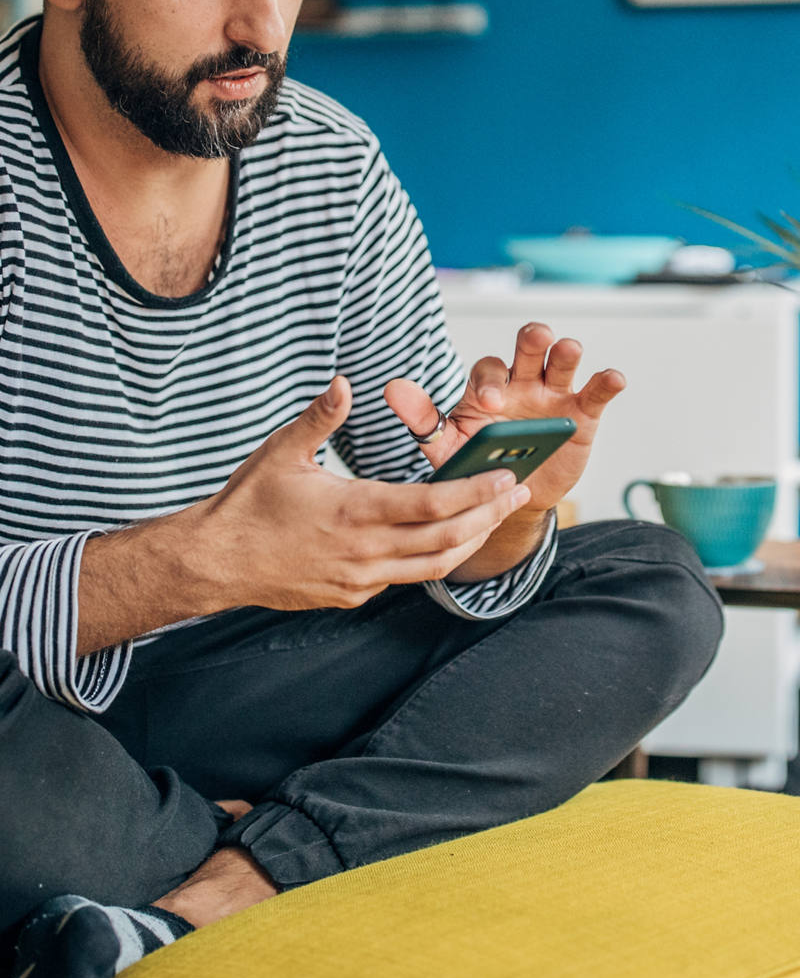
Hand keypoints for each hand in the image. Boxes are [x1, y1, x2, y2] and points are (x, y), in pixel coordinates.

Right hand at [202, 375, 530, 610]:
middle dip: (490, 516)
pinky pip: (403, 578)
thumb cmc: (247, 502)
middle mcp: (364, 551)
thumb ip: (320, 417)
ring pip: (432, 566)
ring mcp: (359, 579)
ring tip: (494, 518)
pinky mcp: (351, 595)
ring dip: (469, 541)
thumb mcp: (281, 451)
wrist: (215, 562)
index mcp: (354, 510)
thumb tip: (344, 381)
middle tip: (520, 493)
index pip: (434, 504)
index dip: (477, 492)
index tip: (507, 476)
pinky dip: (432, 558)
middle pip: (447, 539)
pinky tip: (443, 538)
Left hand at [384, 323, 624, 514]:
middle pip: (528, 348)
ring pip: (562, 362)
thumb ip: (423, 419)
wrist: (508, 500)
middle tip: (535, 338)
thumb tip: (392, 388)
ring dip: (566, 352)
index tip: (489, 402)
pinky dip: (606, 382)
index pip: (488, 370)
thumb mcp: (447, 448)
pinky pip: (596, 392)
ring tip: (567, 351)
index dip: (489, 381)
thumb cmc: (475, 465)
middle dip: (532, 338)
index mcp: (487, 387)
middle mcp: (522, 382)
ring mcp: (554, 395)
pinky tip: (613, 379)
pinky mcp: (582, 414)